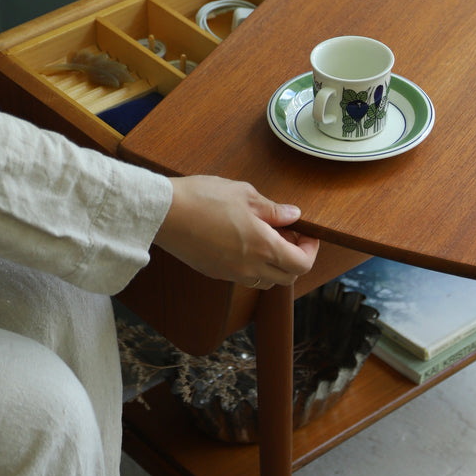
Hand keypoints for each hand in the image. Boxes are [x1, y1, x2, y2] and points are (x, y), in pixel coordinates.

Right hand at [155, 176, 319, 286]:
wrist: (164, 214)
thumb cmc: (203, 198)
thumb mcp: (245, 194)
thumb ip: (273, 209)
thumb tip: (293, 215)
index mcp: (263, 247)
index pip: (302, 264)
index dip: (310, 250)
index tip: (307, 233)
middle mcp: (250, 267)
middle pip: (288, 277)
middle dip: (295, 258)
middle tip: (288, 234)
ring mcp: (231, 274)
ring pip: (266, 280)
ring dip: (274, 264)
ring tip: (265, 237)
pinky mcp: (214, 273)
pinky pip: (244, 277)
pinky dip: (253, 265)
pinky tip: (242, 242)